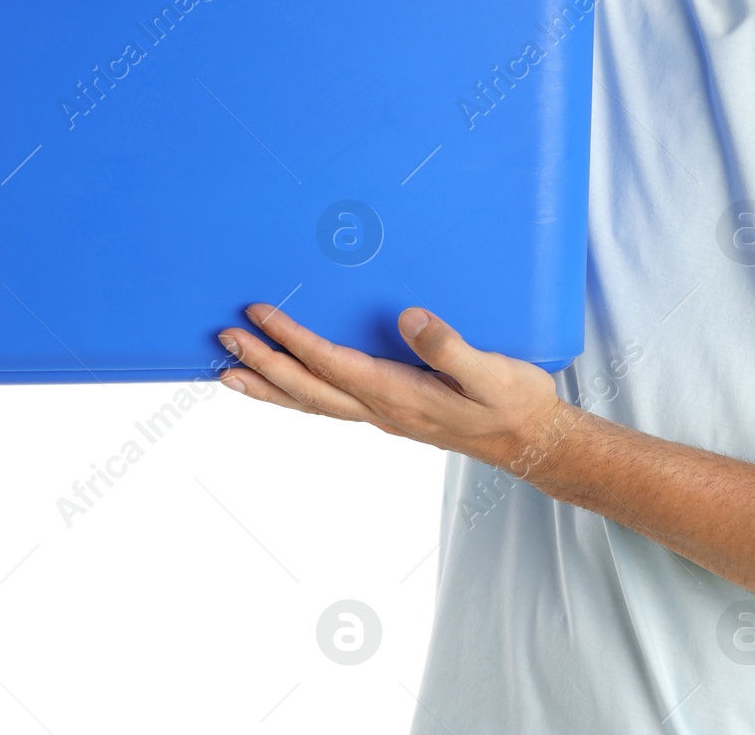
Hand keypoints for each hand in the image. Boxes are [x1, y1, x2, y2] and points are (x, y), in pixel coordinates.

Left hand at [217, 304, 572, 473]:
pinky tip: (285, 384)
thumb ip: (451, 348)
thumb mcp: (492, 373)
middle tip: (225, 339)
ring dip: (270, 385)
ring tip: (230, 373)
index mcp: (400, 395)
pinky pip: (330, 403)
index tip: (262, 315)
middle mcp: (382, 409)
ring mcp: (383, 414)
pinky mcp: (390, 410)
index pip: (333, 364)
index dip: (294, 340)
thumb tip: (408, 318)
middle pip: (309, 388)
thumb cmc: (514, 403)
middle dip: (264, 363)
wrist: (529, 439)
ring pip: (313, 402)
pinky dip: (297, 394)